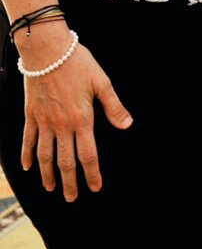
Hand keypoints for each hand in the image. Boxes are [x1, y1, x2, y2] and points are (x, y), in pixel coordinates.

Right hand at [19, 36, 132, 199]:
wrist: (47, 50)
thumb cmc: (77, 63)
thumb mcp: (102, 82)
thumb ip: (114, 106)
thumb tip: (127, 125)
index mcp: (82, 119)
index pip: (88, 155)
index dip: (92, 174)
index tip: (95, 188)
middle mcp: (61, 125)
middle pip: (65, 162)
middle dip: (69, 182)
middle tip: (71, 199)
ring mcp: (43, 121)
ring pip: (44, 155)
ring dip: (47, 174)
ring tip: (51, 188)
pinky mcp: (30, 115)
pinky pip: (27, 139)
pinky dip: (26, 155)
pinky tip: (27, 167)